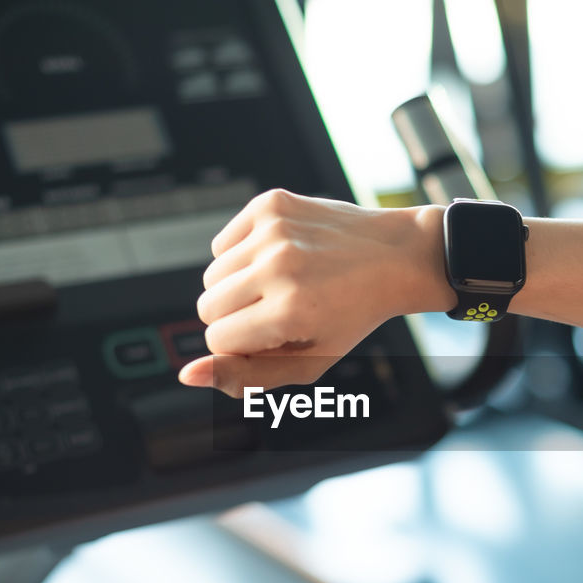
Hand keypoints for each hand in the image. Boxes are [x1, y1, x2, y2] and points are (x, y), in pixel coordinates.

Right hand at [179, 189, 449, 395]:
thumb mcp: (308, 362)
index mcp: (290, 312)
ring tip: (282, 283)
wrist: (395, 257)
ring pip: (211, 276)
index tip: (277, 335)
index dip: (243, 345)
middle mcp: (279, 267)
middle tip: (279, 310)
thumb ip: (247, 378)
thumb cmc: (351, 316)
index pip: (217, 341)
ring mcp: (273, 231)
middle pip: (207, 307)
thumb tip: (187, 374)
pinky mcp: (270, 204)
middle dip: (235, 316)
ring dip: (238, 286)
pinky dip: (242, 255)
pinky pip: (221, 243)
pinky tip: (280, 257)